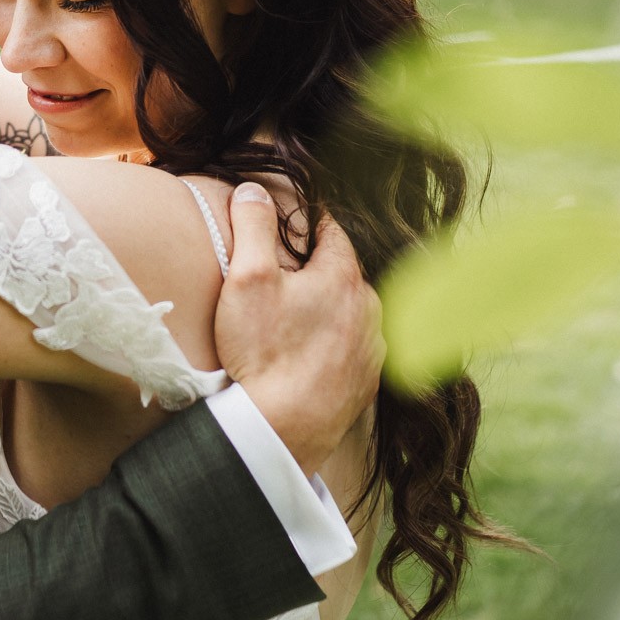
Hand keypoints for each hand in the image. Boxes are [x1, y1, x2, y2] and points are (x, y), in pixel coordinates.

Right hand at [215, 181, 383, 474]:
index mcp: (344, 275)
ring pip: (348, 311)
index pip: (329, 230)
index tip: (281, 225)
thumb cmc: (264, 352)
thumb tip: (254, 190)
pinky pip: (351, 348)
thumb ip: (252, 226)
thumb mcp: (246, 279)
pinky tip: (304, 356)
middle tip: (277, 281)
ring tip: (289, 323)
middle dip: (312, 270)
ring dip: (325, 310)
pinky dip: (330, 345)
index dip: (302, 224)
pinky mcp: (367, 381)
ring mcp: (372, 347)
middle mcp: (369, 308)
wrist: (281, 429)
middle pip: (340, 272)